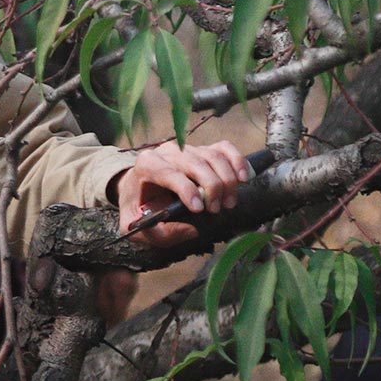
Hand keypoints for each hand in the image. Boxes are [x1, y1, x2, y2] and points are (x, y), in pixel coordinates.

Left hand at [115, 141, 252, 246]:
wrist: (139, 188)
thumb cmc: (139, 206)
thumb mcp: (135, 224)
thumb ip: (158, 232)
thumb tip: (192, 230)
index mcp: (146, 165)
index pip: (168, 172)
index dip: (186, 189)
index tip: (199, 209)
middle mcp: (167, 152)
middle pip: (195, 162)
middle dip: (211, 187)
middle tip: (216, 210)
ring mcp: (187, 149)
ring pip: (213, 156)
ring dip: (227, 180)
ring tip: (229, 203)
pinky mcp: (203, 150)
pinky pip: (224, 148)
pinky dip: (237, 161)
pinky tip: (245, 178)